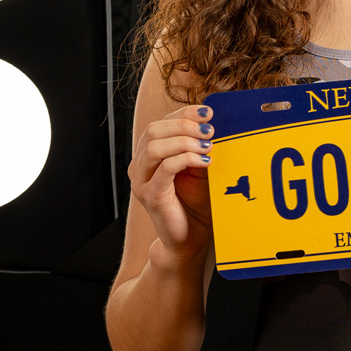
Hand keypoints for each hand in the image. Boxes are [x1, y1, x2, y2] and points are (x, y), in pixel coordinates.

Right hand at [129, 104, 215, 259]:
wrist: (190, 238)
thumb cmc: (195, 203)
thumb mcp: (199, 167)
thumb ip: (198, 146)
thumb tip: (211, 122)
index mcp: (148, 155)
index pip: (161, 123)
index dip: (184, 113)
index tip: (208, 112)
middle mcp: (139, 165)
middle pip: (153, 130)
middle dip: (184, 124)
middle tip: (209, 131)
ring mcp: (141, 181)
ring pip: (155, 146)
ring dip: (185, 141)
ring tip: (208, 146)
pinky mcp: (150, 195)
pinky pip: (165, 168)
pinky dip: (186, 158)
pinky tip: (204, 161)